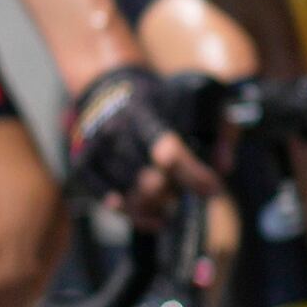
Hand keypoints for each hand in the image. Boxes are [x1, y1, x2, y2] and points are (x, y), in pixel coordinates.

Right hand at [62, 64, 218, 223]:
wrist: (108, 87)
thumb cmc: (159, 100)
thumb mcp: (196, 98)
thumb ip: (219, 127)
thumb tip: (224, 166)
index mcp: (143, 111)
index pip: (169, 151)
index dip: (193, 175)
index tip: (213, 189)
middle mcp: (115, 130)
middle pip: (148, 180)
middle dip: (173, 194)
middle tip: (183, 195)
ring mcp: (95, 149)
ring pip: (128, 194)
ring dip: (155, 208)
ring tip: (171, 210)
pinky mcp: (82, 164)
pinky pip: (104, 199)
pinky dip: (130, 214)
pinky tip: (151, 219)